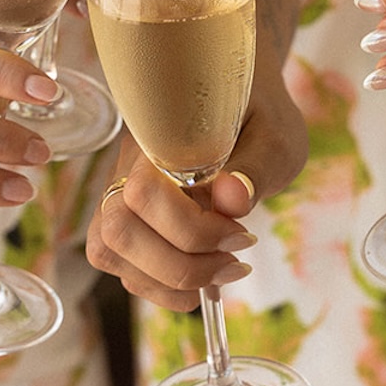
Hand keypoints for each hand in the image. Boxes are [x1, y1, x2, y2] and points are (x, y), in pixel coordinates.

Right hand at [86, 67, 306, 310]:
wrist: (242, 98)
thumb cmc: (260, 114)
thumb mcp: (276, 134)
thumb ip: (256, 165)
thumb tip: (232, 201)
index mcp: (160, 134)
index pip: (145, 194)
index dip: (194, 230)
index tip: (244, 236)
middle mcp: (129, 164)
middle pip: (116, 232)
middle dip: (179, 265)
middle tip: (234, 262)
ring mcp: (122, 192)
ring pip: (109, 251)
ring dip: (166, 281)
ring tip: (221, 274)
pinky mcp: (130, 217)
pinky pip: (122, 264)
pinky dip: (160, 286)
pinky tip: (202, 280)